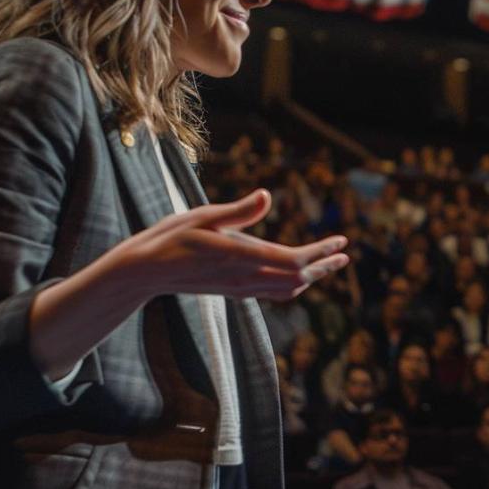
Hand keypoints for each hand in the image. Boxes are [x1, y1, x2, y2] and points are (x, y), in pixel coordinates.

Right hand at [30, 190, 349, 377]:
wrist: (144, 272)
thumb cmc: (170, 238)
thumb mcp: (202, 216)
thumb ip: (238, 211)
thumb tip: (266, 195)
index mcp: (240, 257)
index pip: (293, 260)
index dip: (320, 253)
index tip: (340, 242)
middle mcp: (244, 277)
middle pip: (297, 278)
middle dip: (323, 265)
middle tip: (344, 253)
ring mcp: (239, 288)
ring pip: (286, 289)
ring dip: (311, 276)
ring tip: (328, 263)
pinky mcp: (233, 290)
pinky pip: (271, 293)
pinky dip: (292, 284)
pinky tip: (296, 276)